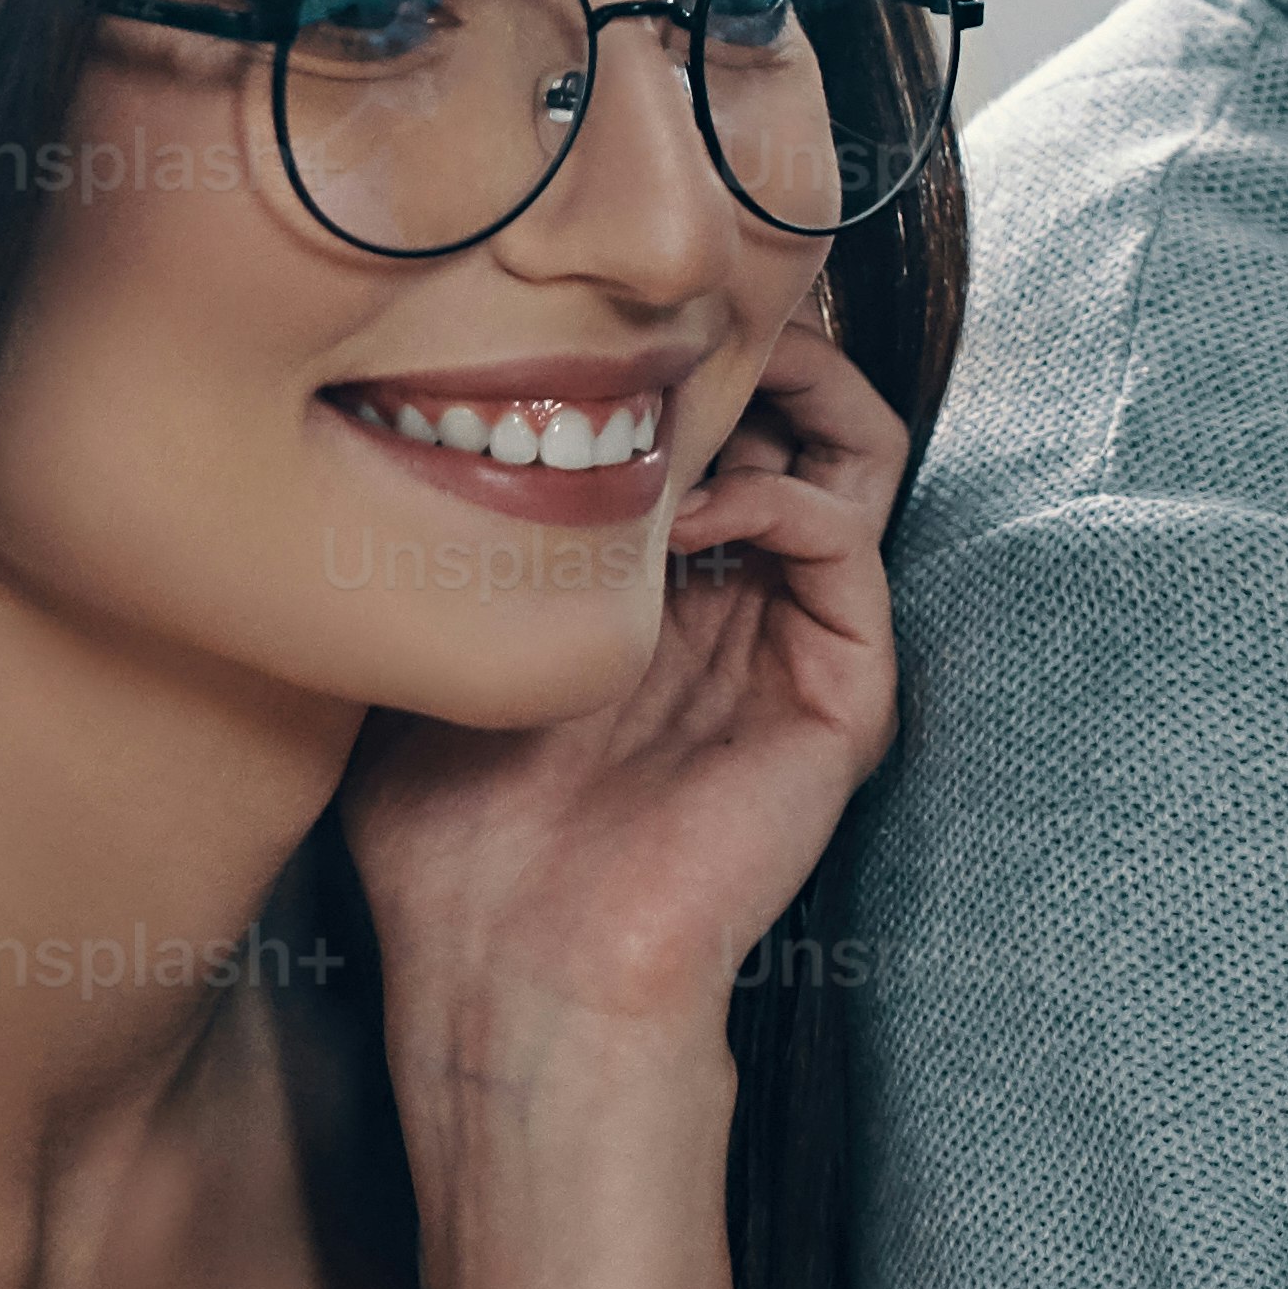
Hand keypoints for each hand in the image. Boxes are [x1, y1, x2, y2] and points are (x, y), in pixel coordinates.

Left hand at [344, 307, 912, 1065]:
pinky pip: (847, 543)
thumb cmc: (454, 842)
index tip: (586, 313)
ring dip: (782, 393)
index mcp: (663, 594)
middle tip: (667, 317)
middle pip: (798, 413)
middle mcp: (744, 607)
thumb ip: (465, 544)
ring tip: (687, 391)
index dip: (670, 350)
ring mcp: (797, 647)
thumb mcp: (433, 649)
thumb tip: (436, 400)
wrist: (515, 975)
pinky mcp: (840, 696)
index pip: (711, 421)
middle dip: (746, 341)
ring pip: (854, 455)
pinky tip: (687, 512)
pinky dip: (776, 494)